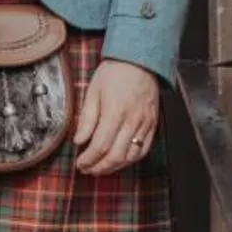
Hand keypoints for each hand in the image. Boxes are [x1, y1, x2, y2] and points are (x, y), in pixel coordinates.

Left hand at [74, 57, 159, 175]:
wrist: (139, 60)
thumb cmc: (114, 73)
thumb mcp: (93, 91)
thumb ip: (86, 119)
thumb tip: (78, 141)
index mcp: (114, 112)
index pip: (100, 146)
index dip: (88, 159)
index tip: (79, 163)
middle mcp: (132, 120)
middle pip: (115, 155)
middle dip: (99, 167)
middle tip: (87, 170)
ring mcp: (144, 124)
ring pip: (130, 156)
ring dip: (114, 167)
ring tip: (101, 169)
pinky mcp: (152, 124)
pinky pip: (144, 149)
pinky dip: (131, 159)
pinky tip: (120, 161)